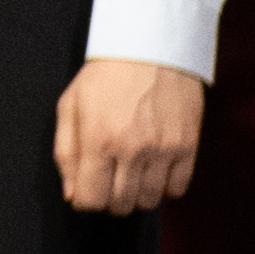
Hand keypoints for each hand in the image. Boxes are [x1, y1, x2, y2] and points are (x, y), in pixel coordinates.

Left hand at [60, 59, 210, 221]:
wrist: (150, 49)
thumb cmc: (105, 77)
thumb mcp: (70, 106)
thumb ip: (66, 153)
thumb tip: (72, 194)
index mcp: (97, 140)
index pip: (91, 199)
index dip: (86, 201)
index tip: (88, 190)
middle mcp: (131, 150)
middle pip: (121, 205)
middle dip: (111, 201)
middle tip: (109, 182)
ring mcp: (163, 150)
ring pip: (150, 201)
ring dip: (138, 195)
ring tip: (132, 175)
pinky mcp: (188, 146)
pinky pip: (178, 189)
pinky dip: (165, 187)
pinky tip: (155, 170)